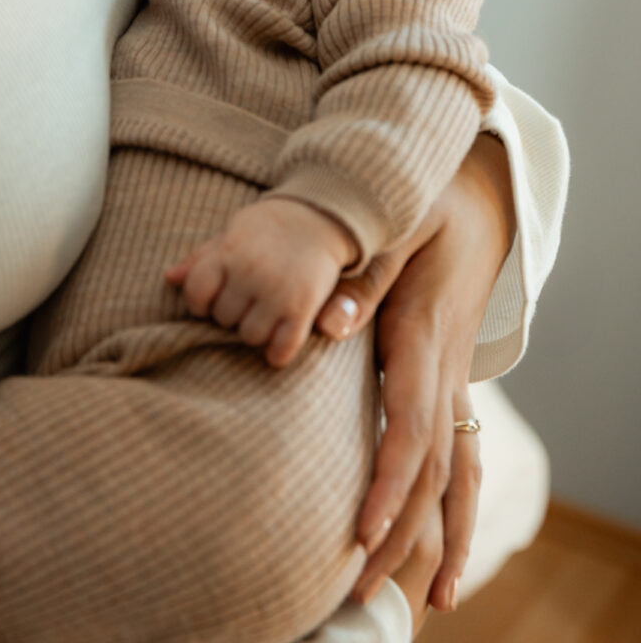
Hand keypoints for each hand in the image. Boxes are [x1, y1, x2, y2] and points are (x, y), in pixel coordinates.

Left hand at [166, 198, 357, 366]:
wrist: (320, 217)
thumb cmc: (268, 229)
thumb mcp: (232, 233)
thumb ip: (202, 258)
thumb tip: (169, 278)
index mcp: (230, 251)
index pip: (195, 292)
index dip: (201, 302)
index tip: (214, 299)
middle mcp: (251, 271)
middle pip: (223, 317)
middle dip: (232, 313)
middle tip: (249, 299)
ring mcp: (277, 290)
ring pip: (249, 335)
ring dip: (256, 331)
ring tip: (266, 313)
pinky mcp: (302, 307)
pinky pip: (281, 347)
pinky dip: (278, 352)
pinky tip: (279, 340)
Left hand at [315, 133, 514, 609]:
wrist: (478, 203)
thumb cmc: (426, 210)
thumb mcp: (396, 224)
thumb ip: (362, 274)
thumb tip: (327, 326)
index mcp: (423, 336)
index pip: (411, 424)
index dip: (390, 482)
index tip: (364, 533)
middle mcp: (446, 368)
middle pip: (435, 467)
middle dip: (406, 533)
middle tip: (365, 591)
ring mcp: (456, 378)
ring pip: (462, 470)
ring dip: (446, 536)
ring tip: (437, 602)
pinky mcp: (454, 380)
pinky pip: (465, 452)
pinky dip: (461, 504)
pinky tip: (452, 546)